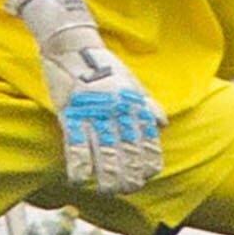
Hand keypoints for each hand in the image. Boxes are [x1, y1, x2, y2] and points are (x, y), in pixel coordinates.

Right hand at [7, 0, 162, 192]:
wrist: (73, 43)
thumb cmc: (103, 64)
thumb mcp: (131, 82)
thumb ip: (146, 105)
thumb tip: (162, 123)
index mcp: (133, 103)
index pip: (148, 140)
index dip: (149, 161)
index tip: (148, 176)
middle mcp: (117, 110)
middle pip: (128, 151)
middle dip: (129, 175)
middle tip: (126, 189)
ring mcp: (94, 112)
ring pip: (105, 153)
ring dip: (107, 177)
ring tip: (107, 191)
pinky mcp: (71, 112)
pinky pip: (76, 144)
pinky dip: (79, 165)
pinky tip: (79, 179)